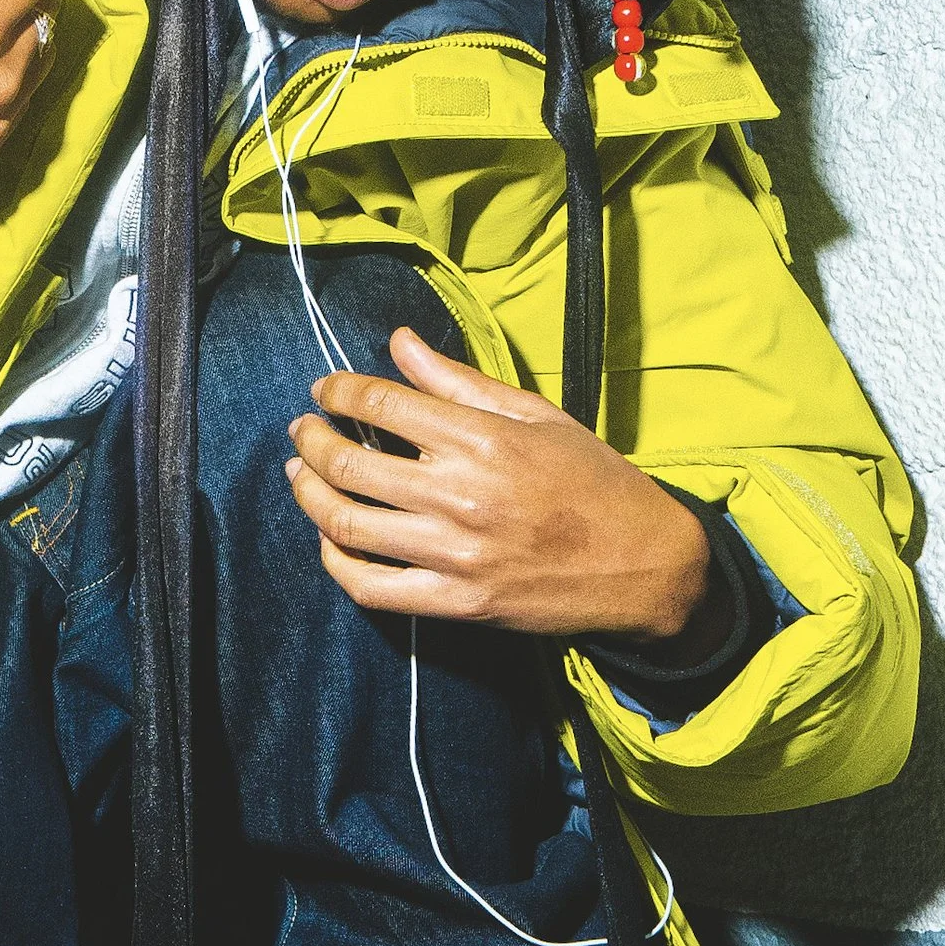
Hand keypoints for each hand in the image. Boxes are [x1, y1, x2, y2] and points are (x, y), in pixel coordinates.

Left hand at [286, 326, 711, 638]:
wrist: (644, 564)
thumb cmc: (593, 481)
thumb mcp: (536, 415)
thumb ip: (459, 380)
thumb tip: (399, 342)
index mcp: (483, 439)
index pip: (382, 405)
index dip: (339, 391)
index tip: (325, 389)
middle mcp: (461, 495)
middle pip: (350, 463)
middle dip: (312, 440)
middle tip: (303, 429)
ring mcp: (455, 554)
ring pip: (348, 524)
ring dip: (310, 496)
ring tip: (300, 475)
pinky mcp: (457, 603)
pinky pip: (372, 587)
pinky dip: (336, 562)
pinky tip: (330, 539)